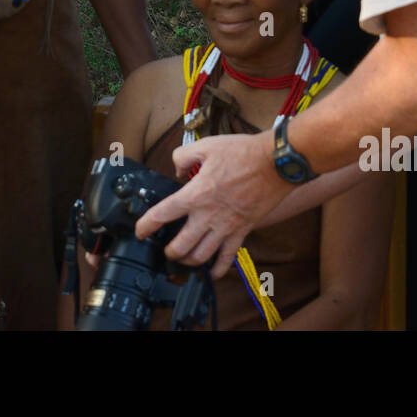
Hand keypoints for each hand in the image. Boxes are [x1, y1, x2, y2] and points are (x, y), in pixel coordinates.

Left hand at [133, 132, 290, 278]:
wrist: (275, 163)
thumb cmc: (243, 153)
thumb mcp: (205, 145)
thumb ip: (183, 157)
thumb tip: (176, 170)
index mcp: (195, 194)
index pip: (162, 215)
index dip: (146, 226)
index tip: (140, 232)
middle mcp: (208, 215)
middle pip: (180, 246)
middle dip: (169, 252)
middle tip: (165, 250)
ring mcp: (226, 226)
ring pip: (201, 256)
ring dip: (189, 262)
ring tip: (184, 259)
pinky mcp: (242, 231)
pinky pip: (228, 258)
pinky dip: (217, 269)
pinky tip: (211, 272)